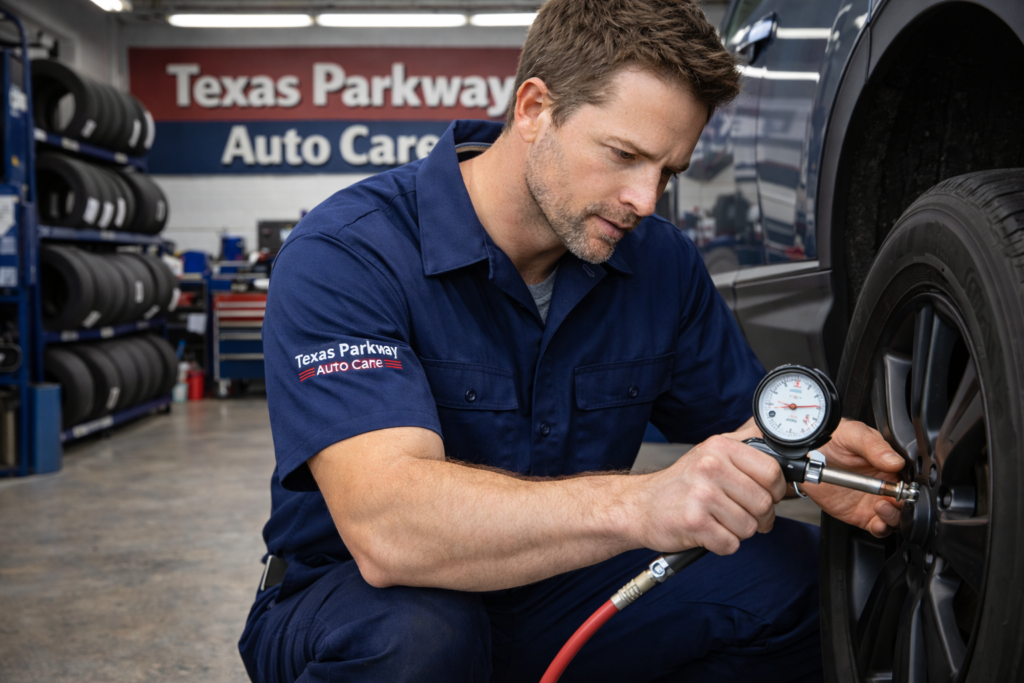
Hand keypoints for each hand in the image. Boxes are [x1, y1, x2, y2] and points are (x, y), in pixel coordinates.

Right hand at [635, 435, 787, 555]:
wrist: (639, 506)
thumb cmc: (679, 485)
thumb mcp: (709, 453)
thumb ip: (743, 446)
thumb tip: (778, 444)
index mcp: (719, 447)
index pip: (771, 471)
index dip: (775, 491)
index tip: (767, 496)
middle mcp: (710, 467)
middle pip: (763, 503)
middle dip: (759, 517)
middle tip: (742, 515)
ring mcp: (702, 494)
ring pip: (750, 527)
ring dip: (738, 532)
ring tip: (719, 521)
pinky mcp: (695, 522)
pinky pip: (731, 544)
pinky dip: (723, 544)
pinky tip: (708, 532)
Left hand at [802, 419, 905, 536]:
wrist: (806, 456)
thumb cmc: (832, 441)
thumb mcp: (852, 434)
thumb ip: (873, 446)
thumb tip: (894, 461)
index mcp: (889, 464)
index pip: (910, 479)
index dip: (911, 485)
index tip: (905, 486)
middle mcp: (885, 484)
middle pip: (907, 501)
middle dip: (906, 504)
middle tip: (894, 499)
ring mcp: (873, 501)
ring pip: (896, 518)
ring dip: (894, 517)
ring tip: (882, 507)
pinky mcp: (861, 514)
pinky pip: (878, 528)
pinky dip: (881, 528)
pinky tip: (877, 521)